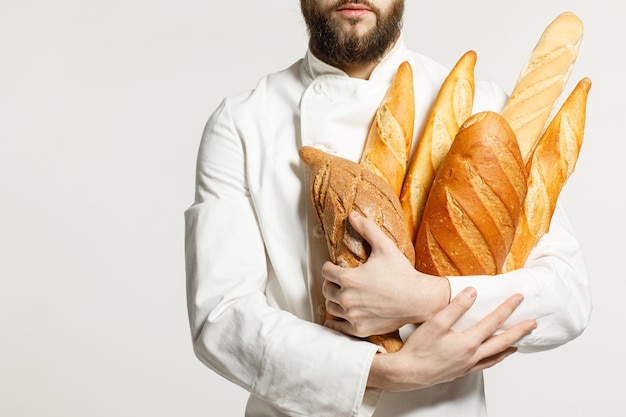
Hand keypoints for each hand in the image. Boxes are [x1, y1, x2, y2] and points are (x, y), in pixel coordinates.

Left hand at [322, 211, 449, 337]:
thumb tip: (353, 215)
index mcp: (348, 278)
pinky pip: (339, 327)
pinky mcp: (360, 329)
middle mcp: (347, 298)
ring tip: (343, 295)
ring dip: (334, 301)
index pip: (325, 272)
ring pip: (331, 307)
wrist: (419, 299)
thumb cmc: (402, 273)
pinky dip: (336, 323)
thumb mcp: (385, 247)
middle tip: (339, 281)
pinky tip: (337, 318)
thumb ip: (367, 229)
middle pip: (326, 290)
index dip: (329, 267)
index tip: (335, 267)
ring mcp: (353, 315)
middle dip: (331, 283)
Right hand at [367, 287, 536, 391]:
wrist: (408, 373)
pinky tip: (496, 356)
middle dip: (519, 330)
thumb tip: (472, 293)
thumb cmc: (419, 349)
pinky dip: (496, 358)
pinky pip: (486, 364)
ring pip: (496, 356)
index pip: (494, 322)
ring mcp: (468, 365)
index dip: (507, 308)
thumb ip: (455, 307)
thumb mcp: (435, 323)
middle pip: (502, 341)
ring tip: (520, 341)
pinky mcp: (461, 371)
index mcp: (467, 342)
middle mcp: (472, 356)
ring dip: (510, 346)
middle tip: (533, 323)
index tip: (518, 298)